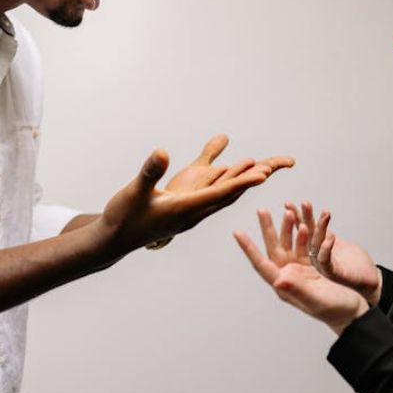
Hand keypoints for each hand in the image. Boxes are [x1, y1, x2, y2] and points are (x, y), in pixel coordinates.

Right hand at [97, 135, 293, 255]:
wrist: (114, 239)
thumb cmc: (123, 217)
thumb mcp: (135, 192)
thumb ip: (149, 172)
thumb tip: (162, 152)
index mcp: (185, 209)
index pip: (220, 194)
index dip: (241, 182)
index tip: (263, 174)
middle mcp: (193, 212)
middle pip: (230, 194)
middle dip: (252, 180)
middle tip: (278, 166)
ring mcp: (190, 213)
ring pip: (223, 195)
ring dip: (243, 181)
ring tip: (266, 168)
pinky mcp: (184, 211)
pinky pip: (212, 196)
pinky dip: (227, 184)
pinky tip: (233, 175)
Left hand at [233, 207, 368, 334]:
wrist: (353, 312)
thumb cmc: (336, 310)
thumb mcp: (316, 300)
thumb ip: (297, 289)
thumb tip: (278, 280)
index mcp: (284, 287)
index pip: (262, 264)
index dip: (249, 248)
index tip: (238, 232)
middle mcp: (288, 278)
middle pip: (273, 250)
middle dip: (267, 229)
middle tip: (262, 210)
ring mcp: (299, 271)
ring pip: (289, 245)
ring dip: (288, 229)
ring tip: (289, 212)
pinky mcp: (311, 267)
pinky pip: (303, 247)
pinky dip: (302, 236)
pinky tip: (304, 224)